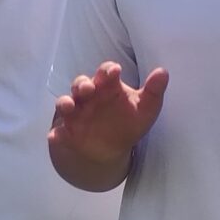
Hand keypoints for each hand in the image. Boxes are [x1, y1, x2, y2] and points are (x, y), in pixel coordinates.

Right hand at [49, 61, 167, 176]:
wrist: (111, 148)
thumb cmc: (129, 121)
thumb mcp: (145, 108)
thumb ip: (154, 90)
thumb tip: (163, 72)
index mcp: (108, 86)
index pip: (106, 72)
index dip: (108, 70)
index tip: (115, 71)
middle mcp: (89, 96)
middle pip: (81, 84)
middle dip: (83, 84)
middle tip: (88, 89)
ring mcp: (76, 113)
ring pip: (65, 102)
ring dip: (65, 103)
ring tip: (67, 107)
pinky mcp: (67, 131)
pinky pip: (58, 131)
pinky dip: (56, 133)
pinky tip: (55, 137)